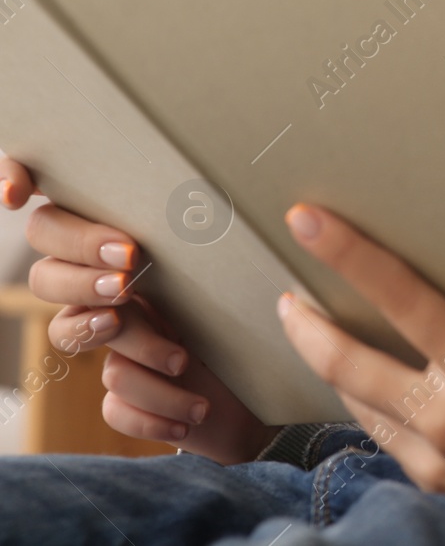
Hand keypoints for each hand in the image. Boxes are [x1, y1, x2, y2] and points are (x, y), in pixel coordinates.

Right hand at [1, 155, 274, 462]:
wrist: (266, 380)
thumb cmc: (245, 300)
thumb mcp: (233, 261)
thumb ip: (211, 230)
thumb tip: (238, 195)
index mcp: (121, 245)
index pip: (53, 214)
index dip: (13, 186)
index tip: (15, 197)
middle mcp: (101, 289)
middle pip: (44, 274)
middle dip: (79, 271)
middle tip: (127, 272)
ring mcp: (105, 341)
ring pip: (66, 335)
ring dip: (117, 338)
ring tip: (172, 351)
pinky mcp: (124, 392)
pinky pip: (114, 404)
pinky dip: (154, 409)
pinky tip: (193, 410)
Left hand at [276, 203, 444, 545]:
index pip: (401, 296)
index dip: (349, 254)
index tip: (307, 220)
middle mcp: (444, 412)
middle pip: (346, 360)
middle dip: (305, 325)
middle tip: (288, 294)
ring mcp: (431, 452)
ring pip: (354, 399)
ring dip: (329, 363)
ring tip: (316, 332)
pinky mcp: (431, 478)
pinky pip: (382, 430)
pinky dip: (366, 400)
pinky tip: (368, 385)